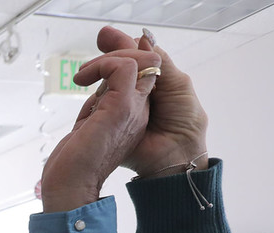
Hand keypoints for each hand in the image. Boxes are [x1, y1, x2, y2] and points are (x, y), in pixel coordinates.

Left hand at [38, 36, 163, 211]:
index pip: (142, 76)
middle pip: (145, 63)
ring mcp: (133, 108)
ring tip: (82, 76)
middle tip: (85, 72)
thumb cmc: (74, 165)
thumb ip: (98, 106)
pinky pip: (124, 66)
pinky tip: (81, 79)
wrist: (70, 188)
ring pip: (138, 60)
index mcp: (133, 116)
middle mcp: (139, 111)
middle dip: (114, 55)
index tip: (91, 74)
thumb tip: (96, 87)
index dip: (121, 64)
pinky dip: (102, 63)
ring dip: (106, 58)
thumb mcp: (89, 126)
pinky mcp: (121, 107)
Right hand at [96, 25, 208, 177]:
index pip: (134, 56)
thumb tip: (143, 37)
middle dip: (104, 57)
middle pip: (116, 67)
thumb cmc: (184, 122)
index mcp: (153, 81)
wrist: (176, 155)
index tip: (104, 36)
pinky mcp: (110, 124)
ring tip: (88, 74)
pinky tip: (92, 92)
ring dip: (98, 76)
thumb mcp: (178, 84)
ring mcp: (120, 107)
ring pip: (105, 84)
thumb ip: (160, 61)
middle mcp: (135, 91)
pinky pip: (98, 106)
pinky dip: (94, 98)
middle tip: (94, 49)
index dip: (119, 45)